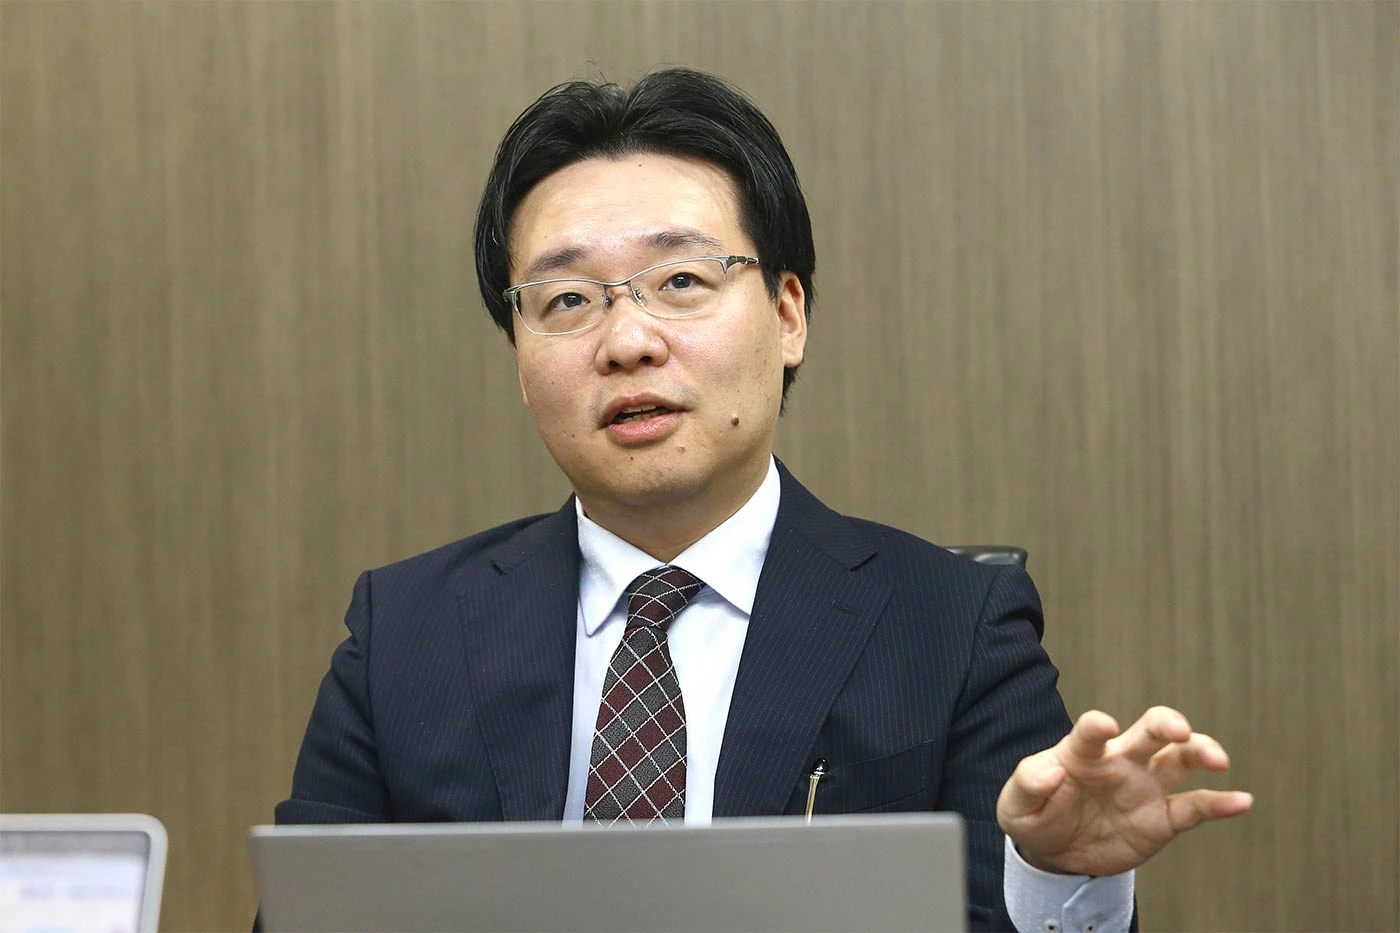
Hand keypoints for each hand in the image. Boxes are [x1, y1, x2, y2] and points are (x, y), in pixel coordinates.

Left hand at [997, 706, 1252, 876]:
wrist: (1055, 852)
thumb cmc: (1035, 814)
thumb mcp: (1016, 804)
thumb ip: (1028, 783)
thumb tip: (1051, 771)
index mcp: (1082, 753)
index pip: (1092, 731)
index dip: (1098, 726)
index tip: (1106, 726)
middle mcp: (1120, 762)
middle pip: (1151, 731)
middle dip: (1167, 723)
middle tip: (1178, 730)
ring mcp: (1145, 787)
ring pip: (1181, 759)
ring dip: (1201, 752)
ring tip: (1218, 759)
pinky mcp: (1161, 819)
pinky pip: (1195, 806)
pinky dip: (1220, 803)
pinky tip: (1242, 801)